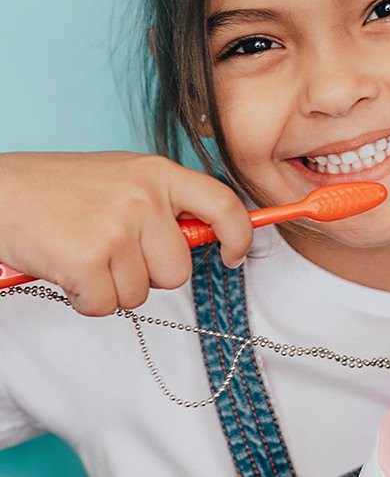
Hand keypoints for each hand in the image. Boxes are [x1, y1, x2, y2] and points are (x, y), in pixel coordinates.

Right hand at [0, 151, 252, 315]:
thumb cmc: (61, 188)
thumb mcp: (124, 178)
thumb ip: (166, 203)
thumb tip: (209, 236)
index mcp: (159, 173)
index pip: (223, 204)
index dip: (239, 234)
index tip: (233, 255)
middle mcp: (145, 198)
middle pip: (178, 271)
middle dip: (148, 274)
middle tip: (113, 252)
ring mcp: (118, 228)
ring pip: (140, 294)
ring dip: (111, 286)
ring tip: (84, 253)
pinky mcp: (88, 260)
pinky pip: (105, 306)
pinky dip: (84, 298)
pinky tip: (67, 269)